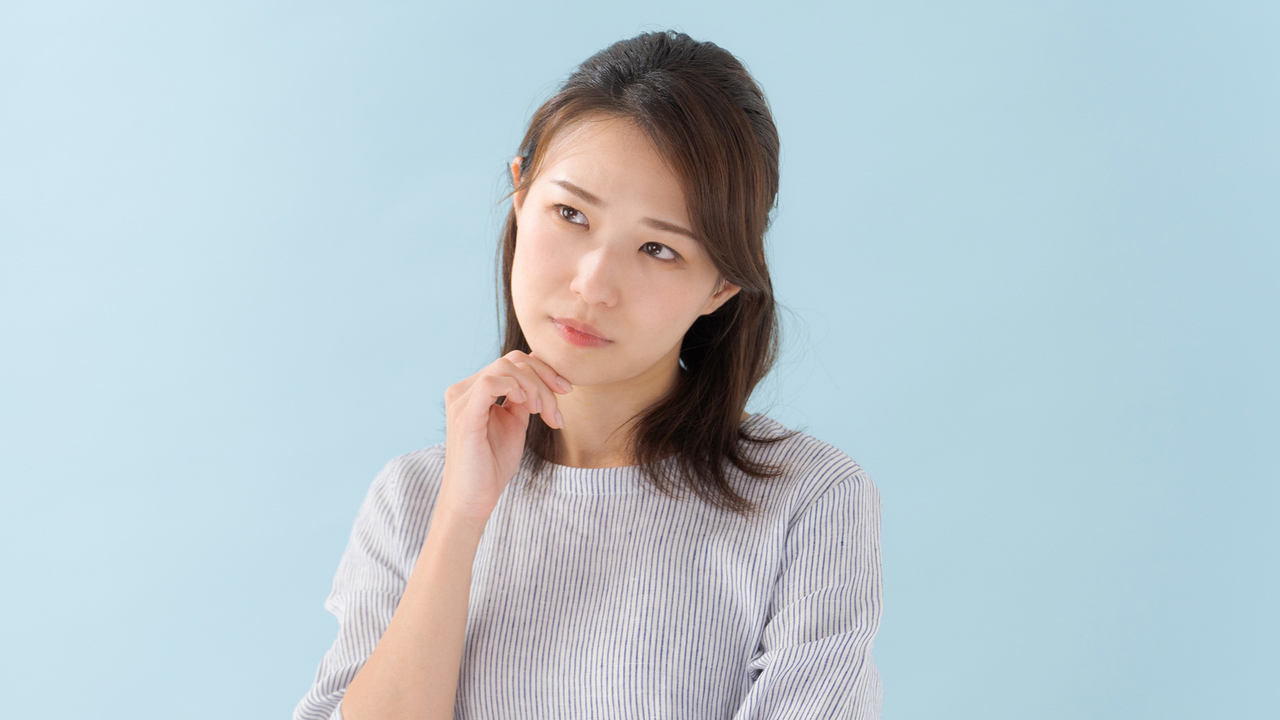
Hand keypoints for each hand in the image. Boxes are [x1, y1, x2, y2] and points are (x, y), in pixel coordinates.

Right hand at [437, 350, 572, 524]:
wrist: (474, 499)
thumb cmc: (493, 465)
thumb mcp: (515, 422)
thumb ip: (524, 397)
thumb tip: (541, 370)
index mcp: (474, 389)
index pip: (513, 361)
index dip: (544, 371)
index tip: (566, 391)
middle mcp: (463, 389)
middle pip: (512, 361)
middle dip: (544, 380)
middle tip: (555, 410)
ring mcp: (461, 400)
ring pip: (505, 367)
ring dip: (535, 387)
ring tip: (541, 413)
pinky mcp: (464, 415)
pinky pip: (490, 383)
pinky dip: (516, 389)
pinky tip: (527, 408)